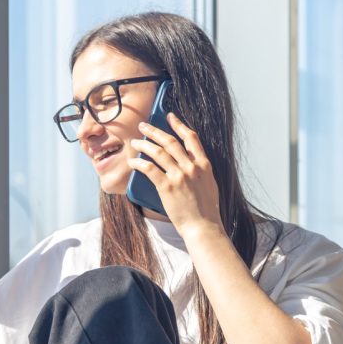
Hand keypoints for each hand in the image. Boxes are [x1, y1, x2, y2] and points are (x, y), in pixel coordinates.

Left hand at [127, 112, 224, 238]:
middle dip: (154, 131)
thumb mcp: (209, 184)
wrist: (203, 227)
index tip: (169, 116)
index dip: (179, 124)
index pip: (191, 138)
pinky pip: (149, 169)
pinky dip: (139, 163)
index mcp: (204, 165)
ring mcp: (180, 176)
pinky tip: (133, 161)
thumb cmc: (206, 210)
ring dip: (144, 144)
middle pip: (170, 141)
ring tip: (134, 142)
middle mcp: (192, 167)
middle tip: (144, 126)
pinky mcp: (167, 187)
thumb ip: (199, 171)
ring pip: (158, 152)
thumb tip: (187, 161)